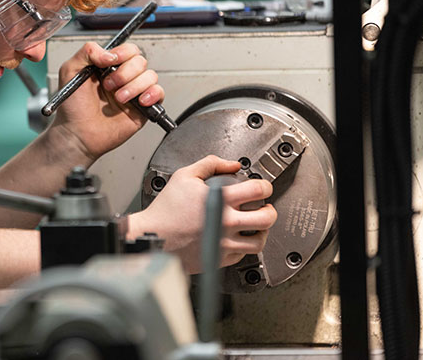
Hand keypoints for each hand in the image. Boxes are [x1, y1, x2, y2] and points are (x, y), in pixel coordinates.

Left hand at [48, 41, 164, 160]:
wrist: (77, 133)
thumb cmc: (73, 107)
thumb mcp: (69, 70)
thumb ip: (87, 52)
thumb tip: (110, 53)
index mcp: (108, 66)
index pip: (128, 50)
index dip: (123, 52)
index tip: (112, 61)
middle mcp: (123, 77)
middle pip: (140, 61)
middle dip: (125, 73)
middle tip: (109, 86)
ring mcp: (134, 92)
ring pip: (150, 76)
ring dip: (134, 86)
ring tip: (119, 99)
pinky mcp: (143, 108)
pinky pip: (159, 93)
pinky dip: (152, 94)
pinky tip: (139, 101)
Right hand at [127, 155, 276, 272]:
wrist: (153, 237)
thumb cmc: (165, 209)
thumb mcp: (184, 176)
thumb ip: (210, 164)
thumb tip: (232, 165)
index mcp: (220, 199)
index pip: (258, 190)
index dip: (265, 186)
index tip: (263, 187)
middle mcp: (225, 222)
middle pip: (267, 218)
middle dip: (270, 211)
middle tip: (265, 208)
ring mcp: (224, 243)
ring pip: (259, 242)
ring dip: (262, 232)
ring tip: (256, 227)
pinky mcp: (219, 259)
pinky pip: (242, 255)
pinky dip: (243, 247)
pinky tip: (236, 238)